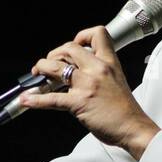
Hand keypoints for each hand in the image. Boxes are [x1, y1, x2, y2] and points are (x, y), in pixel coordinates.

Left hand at [22, 25, 159, 158]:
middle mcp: (97, 69)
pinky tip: (27, 100)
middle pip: (68, 48)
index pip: (96, 34)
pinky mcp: (79, 103)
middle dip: (53, 54)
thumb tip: (80, 73)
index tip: (74, 45)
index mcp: (109, 62)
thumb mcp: (116, 81)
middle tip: (49, 65)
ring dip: (41, 69)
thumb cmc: (126, 110)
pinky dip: (36, 100)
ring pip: (55, 68)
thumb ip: (99, 73)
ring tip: (37, 75)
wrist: (134, 127)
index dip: (81, 37)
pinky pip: (51, 99)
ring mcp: (87, 85)